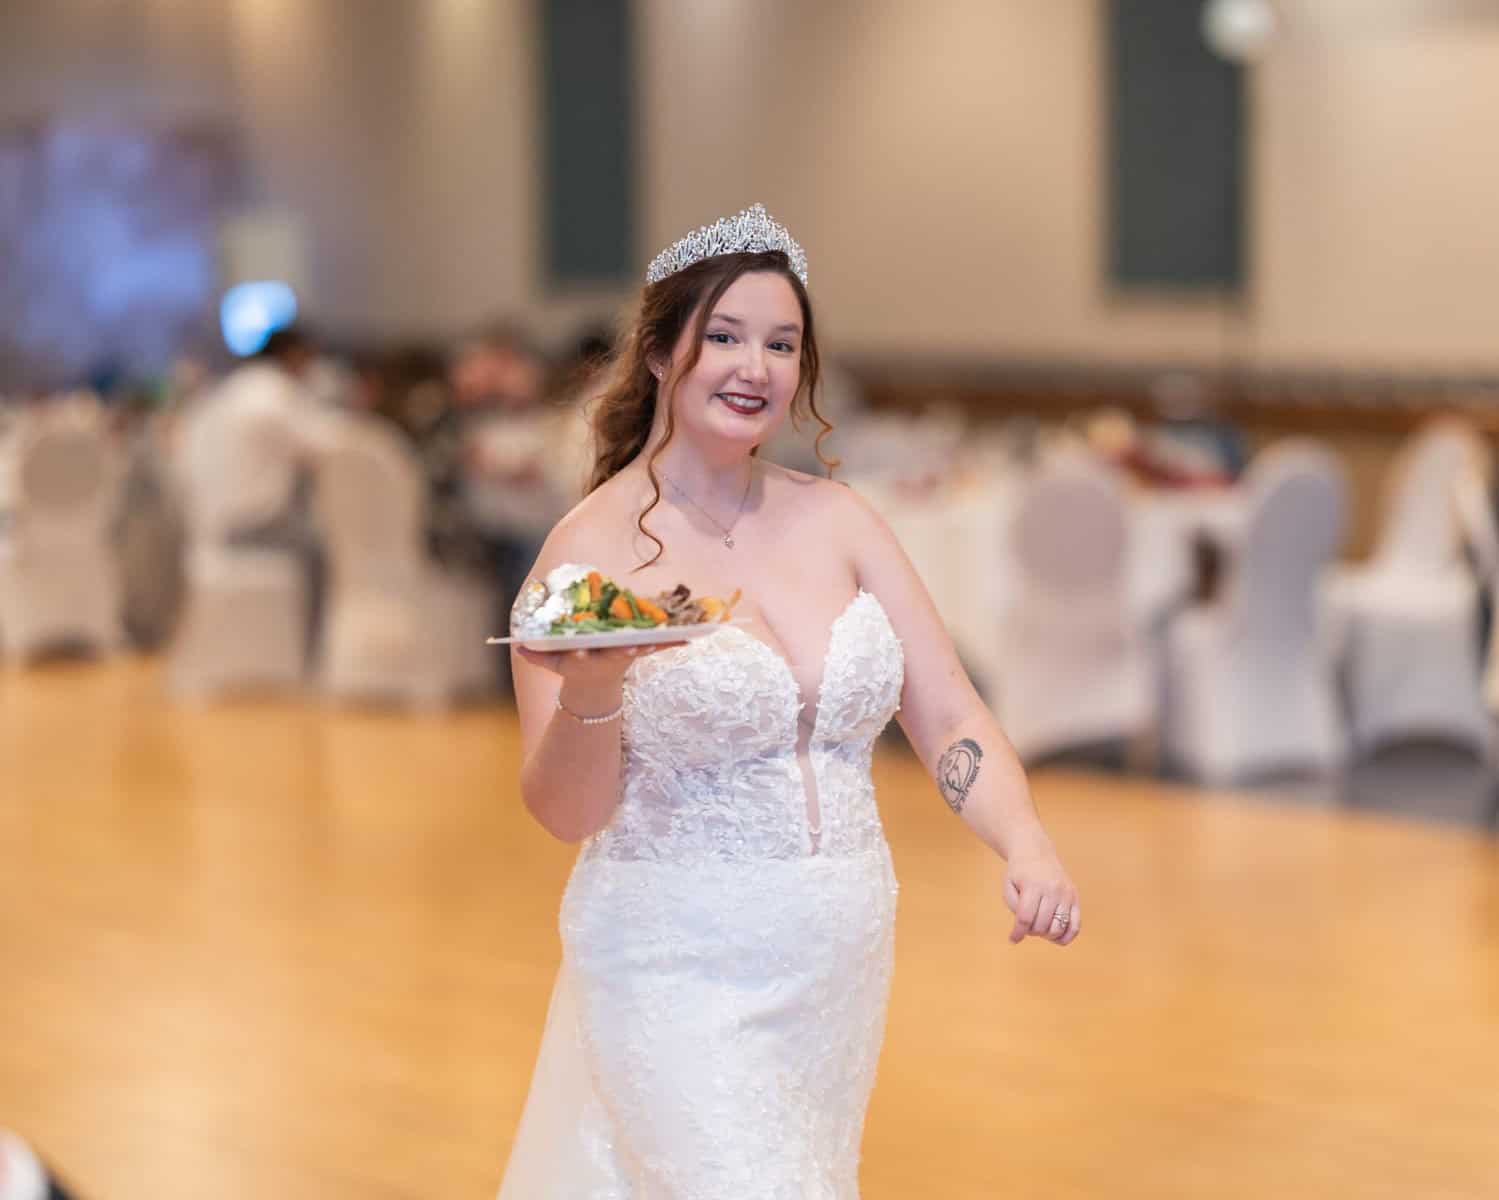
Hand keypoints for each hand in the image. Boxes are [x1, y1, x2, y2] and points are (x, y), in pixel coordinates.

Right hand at [515, 640, 685, 712]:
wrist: (595, 683)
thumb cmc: (571, 666)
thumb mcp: (552, 664)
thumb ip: (537, 656)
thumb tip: (519, 647)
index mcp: (586, 660)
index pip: (583, 656)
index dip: (583, 654)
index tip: (583, 653)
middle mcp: (608, 658)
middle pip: (619, 652)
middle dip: (629, 648)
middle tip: (639, 644)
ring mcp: (626, 655)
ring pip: (644, 647)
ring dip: (660, 643)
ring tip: (677, 635)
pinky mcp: (640, 650)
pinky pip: (660, 645)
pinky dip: (675, 641)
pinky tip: (694, 635)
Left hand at [1001, 839, 1079, 946]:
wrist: (1036, 852)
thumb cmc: (1019, 872)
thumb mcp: (1008, 886)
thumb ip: (1015, 907)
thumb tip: (1024, 928)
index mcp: (1033, 885)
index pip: (1025, 918)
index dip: (1017, 933)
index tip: (1013, 939)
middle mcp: (1052, 889)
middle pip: (1041, 925)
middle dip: (1030, 932)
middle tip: (1026, 926)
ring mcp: (1066, 894)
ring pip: (1058, 928)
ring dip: (1046, 935)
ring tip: (1038, 927)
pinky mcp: (1075, 898)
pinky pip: (1075, 926)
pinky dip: (1065, 937)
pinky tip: (1055, 937)